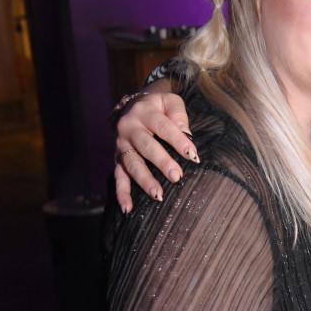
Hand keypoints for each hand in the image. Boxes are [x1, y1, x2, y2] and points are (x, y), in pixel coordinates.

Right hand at [114, 84, 195, 212]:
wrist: (132, 107)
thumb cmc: (158, 107)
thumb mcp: (169, 100)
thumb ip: (178, 113)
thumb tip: (185, 131)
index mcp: (145, 112)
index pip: (163, 127)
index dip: (178, 141)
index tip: (193, 156)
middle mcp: (129, 128)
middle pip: (146, 146)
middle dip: (161, 162)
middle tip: (177, 177)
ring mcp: (121, 145)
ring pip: (132, 164)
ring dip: (144, 180)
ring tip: (159, 195)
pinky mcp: (117, 159)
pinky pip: (118, 177)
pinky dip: (121, 194)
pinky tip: (127, 209)